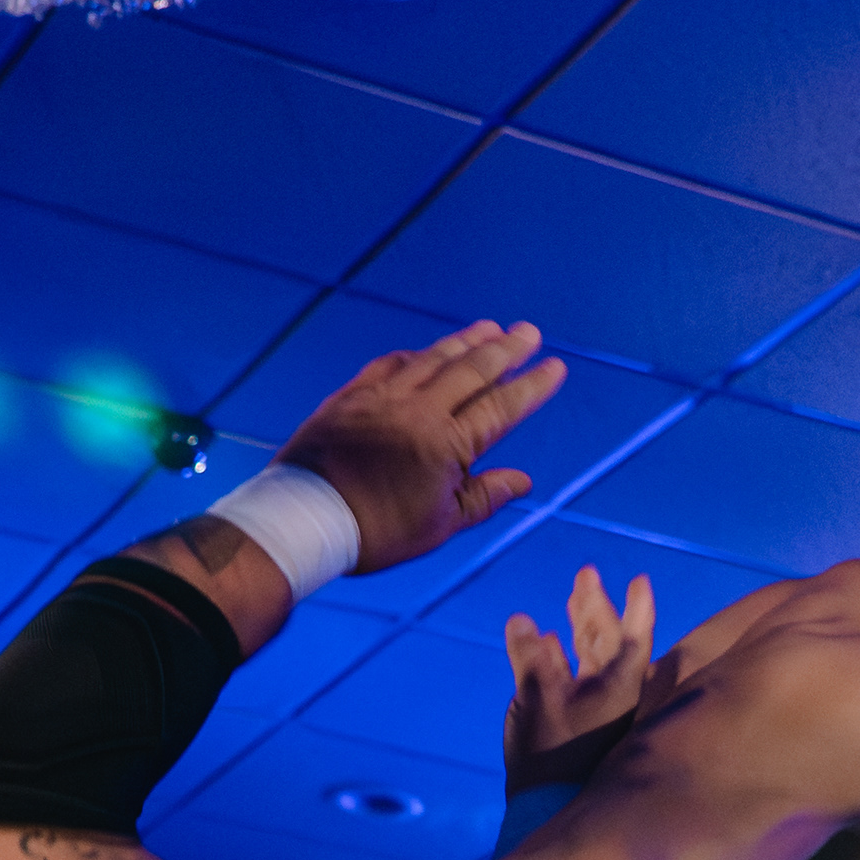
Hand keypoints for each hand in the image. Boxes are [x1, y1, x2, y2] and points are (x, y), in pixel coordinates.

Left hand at [275, 322, 564, 577]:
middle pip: (472, 370)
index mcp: (446, 444)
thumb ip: (484, 497)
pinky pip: (391, 363)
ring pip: (433, 358)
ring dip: (465, 341)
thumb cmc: (376, 531)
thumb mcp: (439, 525)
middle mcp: (419, 410)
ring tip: (490, 328)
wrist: (305, 518)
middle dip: (505, 349)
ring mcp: (384, 397)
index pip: (500, 407)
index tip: (554, 368)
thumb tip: (524, 481)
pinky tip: (428, 350)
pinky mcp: (352, 395)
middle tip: (528, 332)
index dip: (530, 387)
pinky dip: (417, 353)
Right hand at [503, 564, 657, 790]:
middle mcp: (611, 693)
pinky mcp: (573, 718)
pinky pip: (571, 676)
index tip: (639, 580)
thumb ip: (529, 658)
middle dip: (595, 606)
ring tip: (572, 598)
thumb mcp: (536, 700)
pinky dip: (558, 655)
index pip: (633, 638)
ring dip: (579, 625)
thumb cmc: (550, 755)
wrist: (545, 805)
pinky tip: (544, 640)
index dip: (637, 608)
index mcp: (617, 687)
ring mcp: (593, 706)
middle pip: (608, 639)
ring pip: (591, 656)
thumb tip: (522, 620)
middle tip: (586, 573)